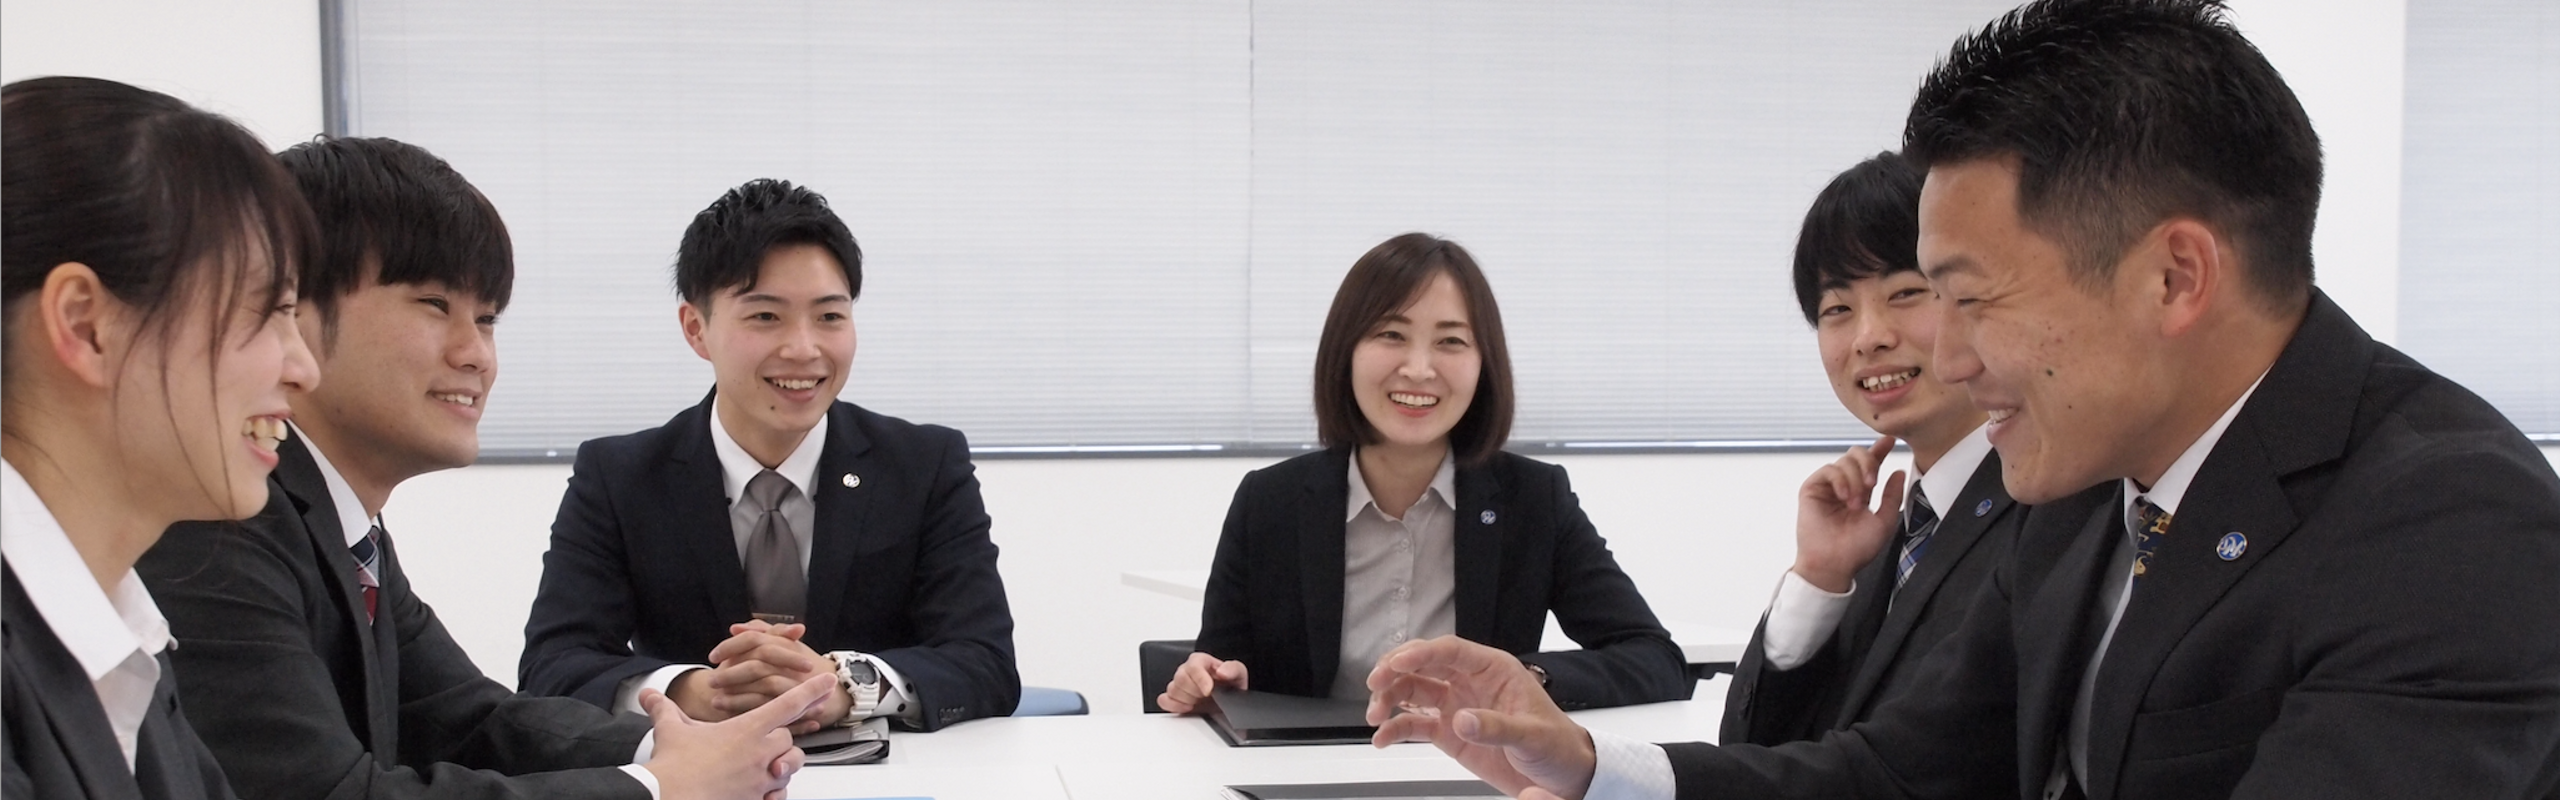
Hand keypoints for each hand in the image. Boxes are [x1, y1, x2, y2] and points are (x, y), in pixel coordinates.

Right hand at [640, 674, 828, 799]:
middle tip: (761, 743)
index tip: (828, 681)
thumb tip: (649, 695)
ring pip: (788, 768)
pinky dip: (773, 793)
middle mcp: (760, 754)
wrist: (668, 798)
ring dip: (779, 766)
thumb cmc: (673, 767)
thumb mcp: (670, 731)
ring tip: (761, 767)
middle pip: (787, 739)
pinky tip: (761, 792)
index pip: (788, 705)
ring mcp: (760, 780)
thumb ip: (664, 710)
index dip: (811, 690)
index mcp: (746, 730)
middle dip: (778, 740)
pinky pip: (778, 796)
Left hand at [697, 620, 851, 733]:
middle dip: (731, 672)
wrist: (837, 690)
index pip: (755, 639)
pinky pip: (771, 705)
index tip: (714, 656)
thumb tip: (736, 628)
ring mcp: (796, 682)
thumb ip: (762, 633)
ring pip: (762, 684)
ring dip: (736, 693)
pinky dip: (747, 707)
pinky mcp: (797, 703)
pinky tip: (729, 710)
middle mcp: (792, 661)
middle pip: (757, 663)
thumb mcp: (786, 645)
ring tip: (716, 699)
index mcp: (786, 643)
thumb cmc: (806, 667)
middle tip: (712, 680)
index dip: (731, 646)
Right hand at [1158, 651, 1247, 714]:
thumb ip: (1232, 669)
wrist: (1226, 695)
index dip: (1200, 680)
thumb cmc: (1229, 682)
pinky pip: (1164, 700)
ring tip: (1200, 700)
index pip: (1193, 667)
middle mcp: (1186, 670)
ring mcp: (1177, 684)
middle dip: (1195, 691)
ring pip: (1172, 690)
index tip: (1208, 691)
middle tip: (1207, 696)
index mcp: (1200, 660)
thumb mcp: (1238, 673)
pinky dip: (1174, 706)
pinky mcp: (1172, 697)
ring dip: (1187, 699)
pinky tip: (1187, 707)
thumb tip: (1222, 671)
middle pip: (1180, 679)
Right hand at [1365, 636, 1594, 799]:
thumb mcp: (1532, 735)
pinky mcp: (1448, 732)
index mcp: (1493, 670)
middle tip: (1375, 684)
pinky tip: (1382, 738)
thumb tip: (1462, 719)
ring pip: (1412, 692)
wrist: (1561, 776)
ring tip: (1374, 717)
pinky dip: (1395, 729)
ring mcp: (1456, 706)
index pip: (1450, 650)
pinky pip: (1414, 725)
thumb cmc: (1556, 745)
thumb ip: (1497, 727)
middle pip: (1422, 665)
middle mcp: (1469, 682)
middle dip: (1394, 671)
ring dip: (1388, 700)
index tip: (1396, 663)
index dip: (1420, 652)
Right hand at [1792, 435, 1906, 592]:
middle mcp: (1845, 485)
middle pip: (1857, 455)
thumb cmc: (1857, 548)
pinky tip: (1844, 496)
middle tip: (1872, 484)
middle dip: (1869, 463)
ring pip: (1845, 460)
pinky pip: (1829, 470)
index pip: (1871, 463)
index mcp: (1862, 491)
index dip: (1879, 449)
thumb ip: (1892, 496)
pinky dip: (1840, 479)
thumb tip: (1899, 472)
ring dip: (1856, 479)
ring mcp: (1828, 486)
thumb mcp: (1884, 521)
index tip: (1890, 439)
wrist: (1834, 563)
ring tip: (1856, 503)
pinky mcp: (1812, 488)